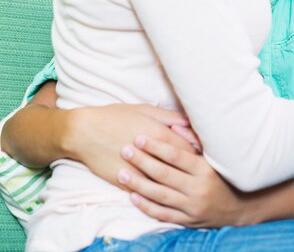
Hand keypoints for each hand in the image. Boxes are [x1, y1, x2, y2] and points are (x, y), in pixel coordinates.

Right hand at [66, 104, 200, 187]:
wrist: (84, 132)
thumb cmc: (115, 116)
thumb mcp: (143, 109)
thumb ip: (169, 117)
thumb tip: (189, 123)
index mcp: (159, 134)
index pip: (188, 149)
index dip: (197, 152)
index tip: (201, 153)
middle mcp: (152, 155)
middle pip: (180, 167)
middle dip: (190, 169)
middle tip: (196, 169)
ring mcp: (139, 171)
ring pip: (165, 183)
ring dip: (175, 182)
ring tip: (181, 181)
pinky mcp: (126, 183)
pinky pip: (147, 192)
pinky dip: (156, 192)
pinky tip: (162, 190)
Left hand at [118, 135, 245, 226]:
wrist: (239, 206)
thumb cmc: (222, 175)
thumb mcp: (213, 155)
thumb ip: (193, 140)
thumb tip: (175, 126)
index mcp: (204, 168)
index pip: (176, 155)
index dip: (156, 146)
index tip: (139, 136)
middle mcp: (198, 188)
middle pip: (164, 174)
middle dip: (142, 161)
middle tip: (125, 150)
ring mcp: (192, 206)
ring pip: (160, 195)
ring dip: (139, 184)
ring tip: (122, 172)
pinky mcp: (187, 220)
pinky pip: (163, 214)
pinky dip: (147, 206)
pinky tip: (133, 196)